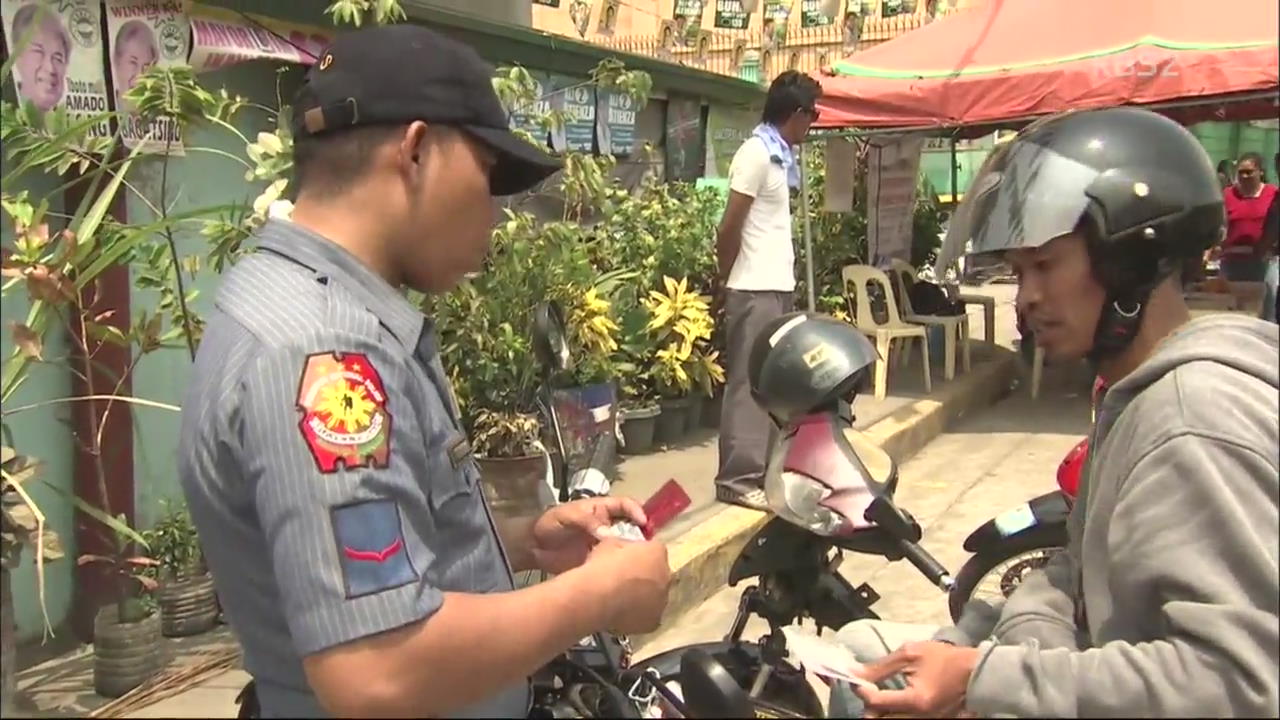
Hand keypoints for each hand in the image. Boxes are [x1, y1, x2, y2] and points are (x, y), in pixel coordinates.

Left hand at [530, 496, 645, 574]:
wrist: (534, 547)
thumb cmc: (551, 524)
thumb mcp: (567, 515)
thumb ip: (587, 521)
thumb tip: (608, 533)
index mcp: (602, 510)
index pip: (625, 505)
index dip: (636, 511)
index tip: (644, 522)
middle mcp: (608, 526)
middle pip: (631, 527)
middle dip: (641, 534)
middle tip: (647, 546)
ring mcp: (604, 544)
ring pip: (626, 546)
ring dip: (633, 552)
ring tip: (640, 561)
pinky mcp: (600, 562)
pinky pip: (615, 564)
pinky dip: (621, 568)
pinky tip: (625, 574)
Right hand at [585, 537, 670, 634]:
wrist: (598, 596)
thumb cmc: (603, 566)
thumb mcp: (608, 544)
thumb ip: (620, 546)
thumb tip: (619, 551)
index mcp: (657, 552)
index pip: (653, 550)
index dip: (639, 556)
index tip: (625, 560)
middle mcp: (666, 576)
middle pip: (658, 575)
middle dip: (644, 577)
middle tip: (624, 582)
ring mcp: (662, 601)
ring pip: (654, 598)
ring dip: (643, 598)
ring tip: (620, 601)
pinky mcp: (654, 622)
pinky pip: (647, 617)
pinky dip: (637, 616)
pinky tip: (621, 615)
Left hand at [853, 641, 979, 717]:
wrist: (973, 671)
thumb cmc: (943, 659)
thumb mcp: (909, 655)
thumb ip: (880, 667)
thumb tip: (855, 673)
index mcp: (916, 700)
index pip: (876, 702)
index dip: (861, 690)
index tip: (857, 679)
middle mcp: (921, 717)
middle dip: (869, 707)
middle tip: (867, 691)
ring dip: (880, 711)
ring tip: (878, 696)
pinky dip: (893, 713)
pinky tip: (891, 702)